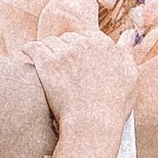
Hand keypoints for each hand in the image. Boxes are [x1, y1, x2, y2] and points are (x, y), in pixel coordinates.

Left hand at [32, 23, 137, 139]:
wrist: (93, 123)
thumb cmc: (114, 104)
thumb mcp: (131, 76)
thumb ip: (127, 52)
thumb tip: (130, 34)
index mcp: (104, 44)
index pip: (88, 37)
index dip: (82, 49)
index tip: (78, 61)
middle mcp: (84, 44)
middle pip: (69, 39)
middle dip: (66, 49)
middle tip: (63, 66)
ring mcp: (65, 53)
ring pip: (51, 42)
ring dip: (49, 50)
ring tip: (47, 63)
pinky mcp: (47, 63)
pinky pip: (33, 47)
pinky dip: (29, 49)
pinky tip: (27, 52)